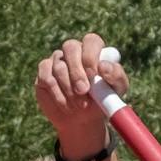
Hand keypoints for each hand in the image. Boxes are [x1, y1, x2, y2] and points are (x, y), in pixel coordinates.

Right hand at [34, 33, 122, 158]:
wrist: (82, 120)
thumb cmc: (101, 101)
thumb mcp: (116, 90)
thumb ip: (116, 76)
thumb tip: (103, 66)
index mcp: (94, 51)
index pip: (91, 41)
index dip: (90, 55)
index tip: (94, 75)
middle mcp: (74, 52)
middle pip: (70, 47)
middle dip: (77, 70)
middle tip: (83, 90)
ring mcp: (57, 61)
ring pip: (59, 66)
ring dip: (69, 88)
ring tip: (79, 105)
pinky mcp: (43, 73)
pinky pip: (46, 77)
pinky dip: (57, 94)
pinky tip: (66, 105)